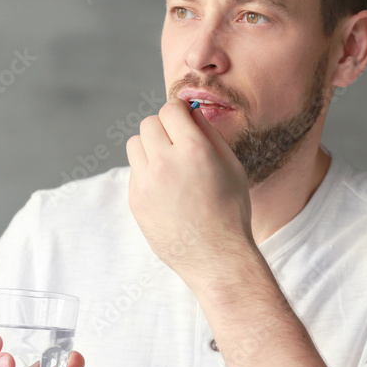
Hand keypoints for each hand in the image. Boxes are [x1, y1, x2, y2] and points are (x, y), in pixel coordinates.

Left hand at [125, 99, 253, 287]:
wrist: (216, 257)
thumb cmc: (231, 211)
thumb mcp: (232, 166)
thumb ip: (209, 133)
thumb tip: (191, 112)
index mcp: (193, 151)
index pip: (170, 109)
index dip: (178, 112)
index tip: (184, 120)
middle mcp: (165, 164)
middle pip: (148, 124)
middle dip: (163, 127)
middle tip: (178, 142)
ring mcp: (146, 184)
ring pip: (135, 144)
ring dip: (150, 147)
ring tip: (169, 164)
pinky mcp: (136, 201)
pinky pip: (134, 171)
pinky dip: (147, 172)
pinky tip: (167, 189)